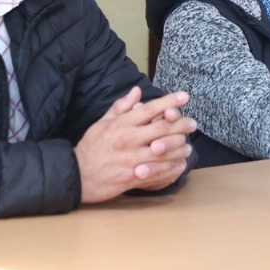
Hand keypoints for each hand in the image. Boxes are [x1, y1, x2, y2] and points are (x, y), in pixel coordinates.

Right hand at [74, 87, 197, 203]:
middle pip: (162, 129)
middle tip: (193, 123)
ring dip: (179, 148)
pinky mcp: (132, 177)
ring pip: (163, 151)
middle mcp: (128, 140)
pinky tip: (179, 165)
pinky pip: (157, 172)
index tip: (184, 96)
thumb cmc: (90, 147)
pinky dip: (170, 169)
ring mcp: (131, 159)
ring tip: (188, 146)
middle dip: (181, 125)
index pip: (150, 109)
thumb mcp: (102, 123)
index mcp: (121, 124)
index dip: (169, 101)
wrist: (76, 175)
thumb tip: (137, 91)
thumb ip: (121, 107)